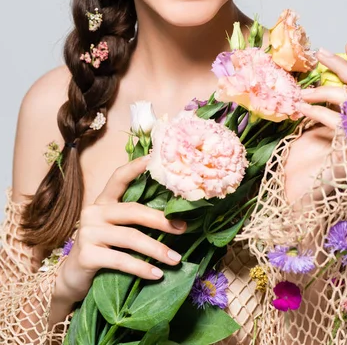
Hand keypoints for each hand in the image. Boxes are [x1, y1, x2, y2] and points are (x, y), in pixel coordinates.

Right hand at [58, 156, 186, 302]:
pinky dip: (142, 268)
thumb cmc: (102, 251)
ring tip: (175, 259)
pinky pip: (121, 260)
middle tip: (183, 228)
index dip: (135, 167)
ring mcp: (88, 233)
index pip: (118, 178)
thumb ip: (133, 220)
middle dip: (160, 219)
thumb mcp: (115, 230)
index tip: (152, 158)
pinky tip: (157, 274)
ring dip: (157, 249)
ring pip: (130, 237)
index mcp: (103, 202)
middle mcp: (94, 212)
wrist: (73, 280)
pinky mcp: (87, 255)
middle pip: (132, 210)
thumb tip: (174, 219)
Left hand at [284, 42, 346, 203]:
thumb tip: (311, 81)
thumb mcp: (315, 128)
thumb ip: (321, 107)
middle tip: (321, 53)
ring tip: (302, 93)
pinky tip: (301, 110)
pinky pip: (337, 121)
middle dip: (342, 66)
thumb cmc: (306, 164)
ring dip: (324, 90)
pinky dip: (317, 111)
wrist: (302, 199)